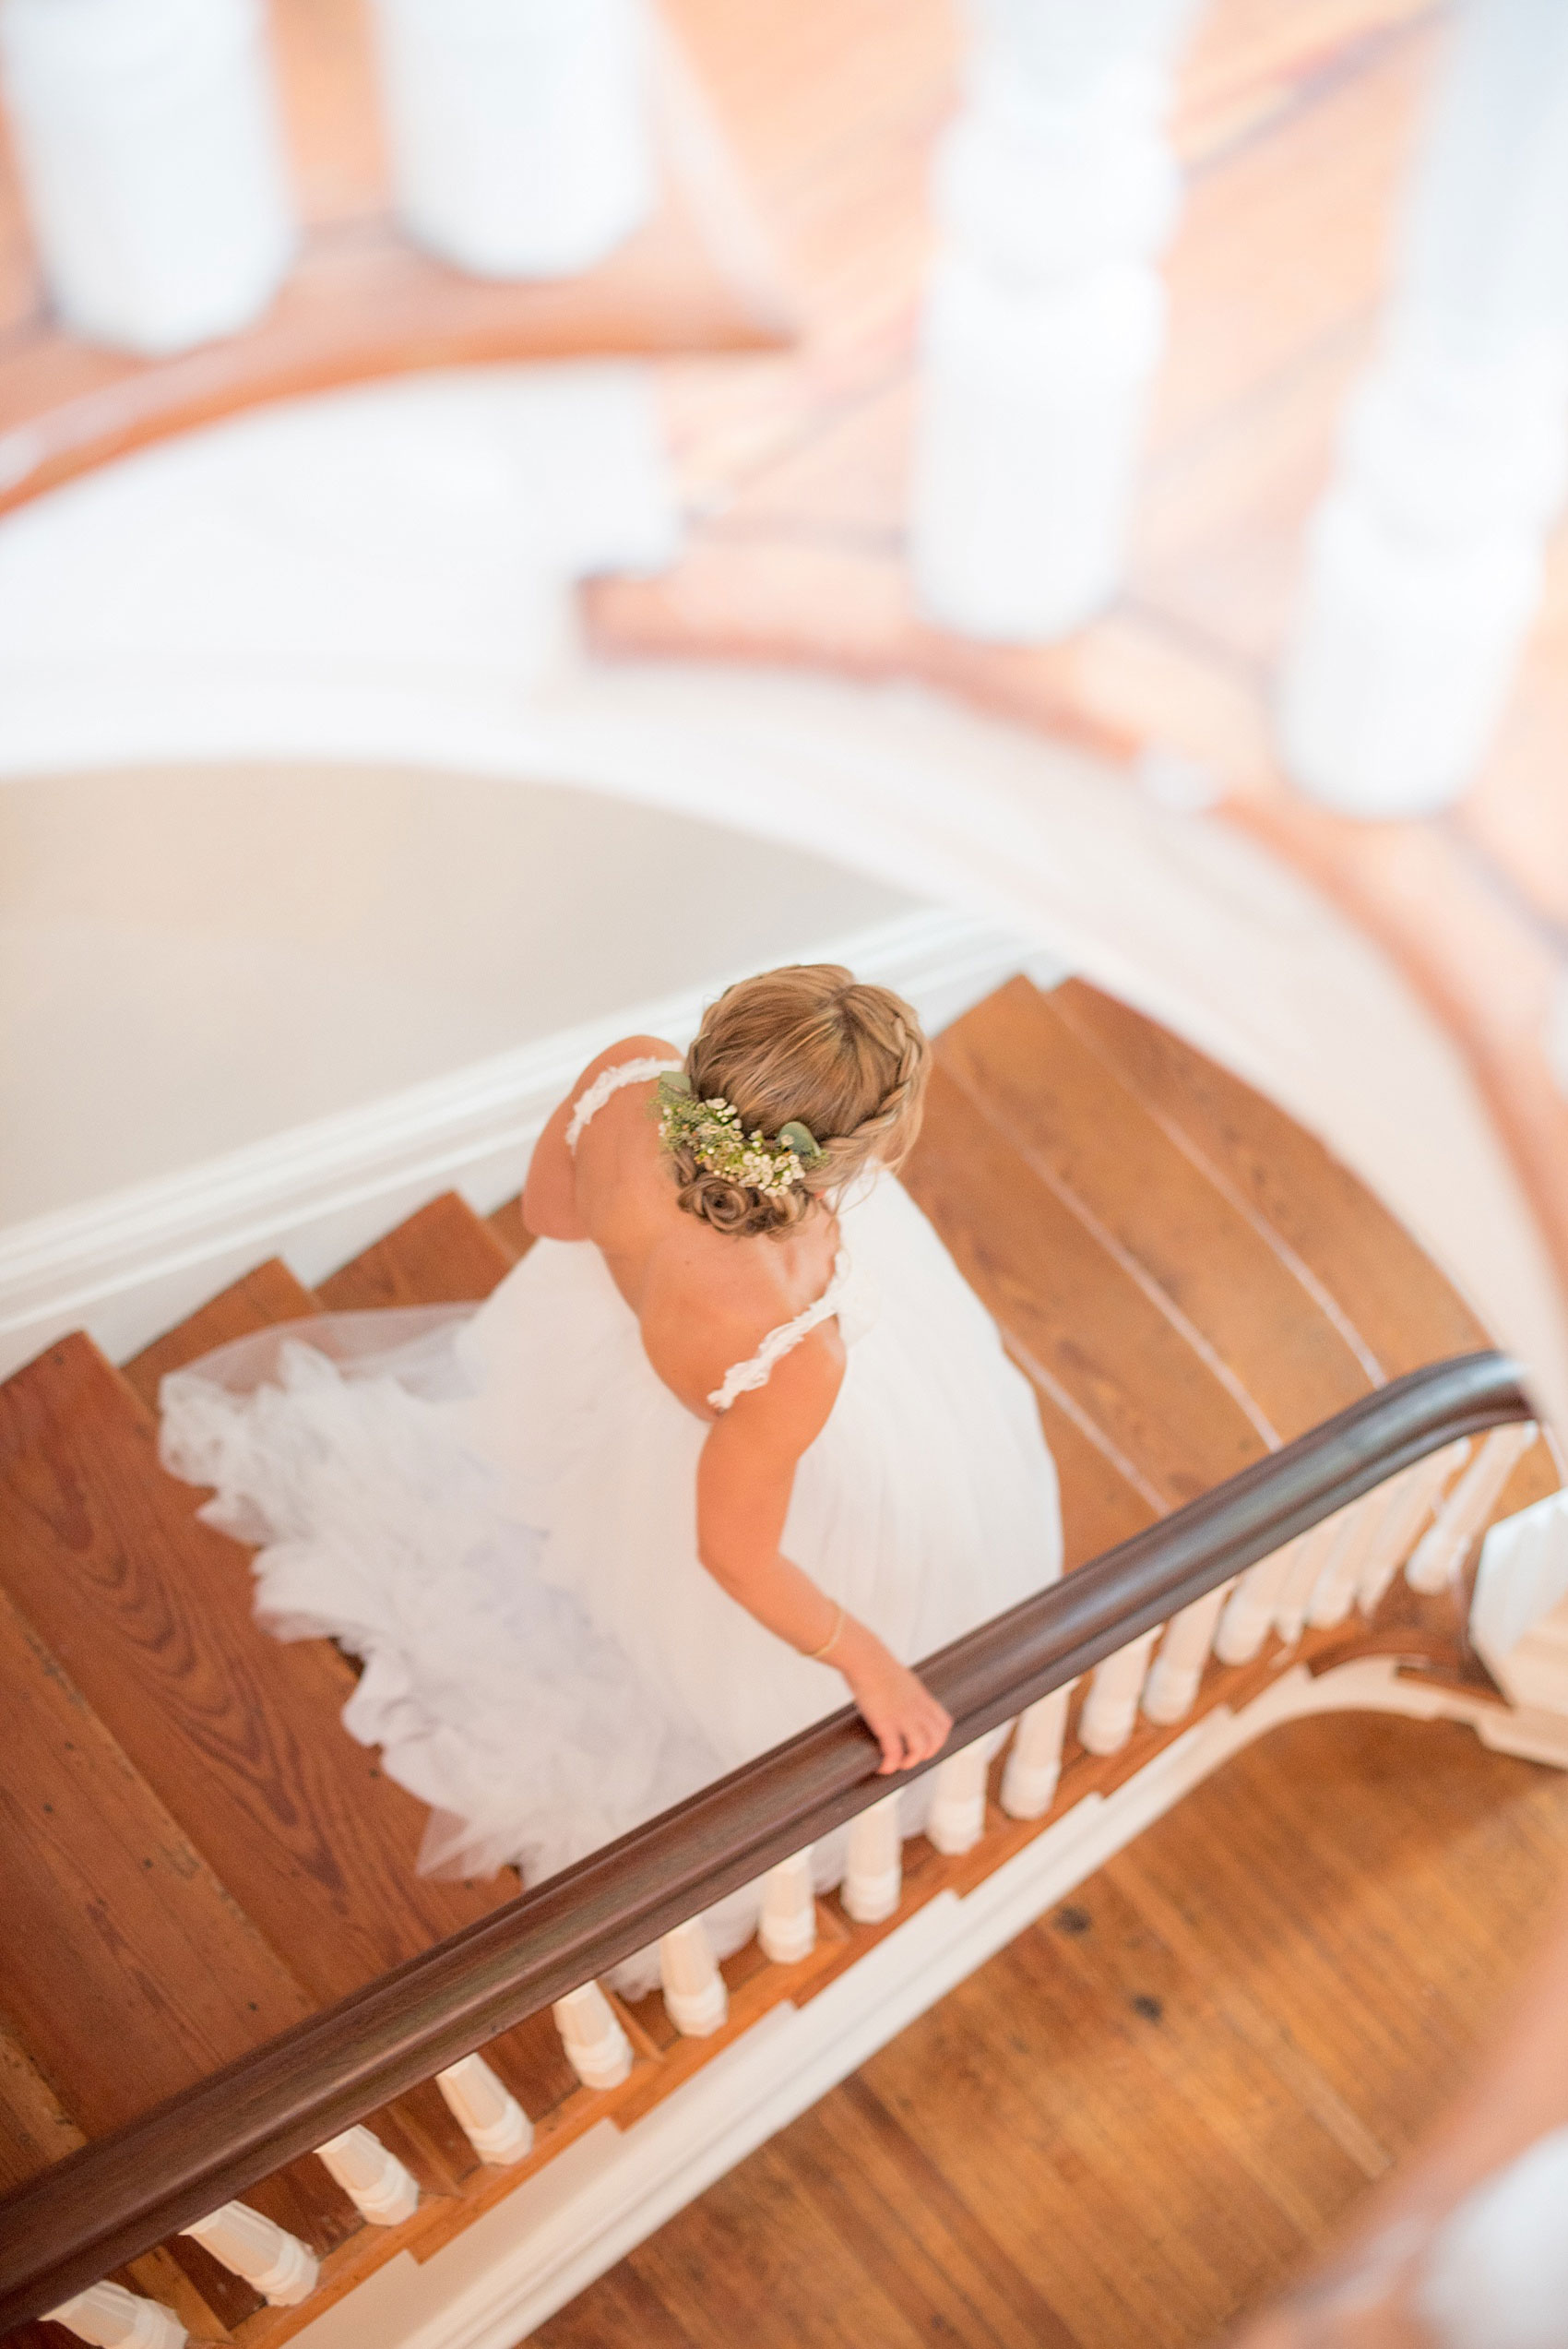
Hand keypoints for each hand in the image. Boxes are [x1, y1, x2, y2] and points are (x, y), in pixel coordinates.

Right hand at [839, 1631, 951, 1774]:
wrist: (863, 1657)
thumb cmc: (873, 1662)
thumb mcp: (898, 1676)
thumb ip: (902, 1689)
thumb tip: (893, 1694)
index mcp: (921, 1696)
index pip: (944, 1723)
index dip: (939, 1738)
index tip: (927, 1743)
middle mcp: (917, 1708)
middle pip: (937, 1739)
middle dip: (928, 1753)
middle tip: (912, 1757)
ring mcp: (903, 1716)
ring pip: (920, 1749)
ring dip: (910, 1762)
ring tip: (898, 1764)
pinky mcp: (885, 1723)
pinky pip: (894, 1752)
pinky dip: (890, 1765)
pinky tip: (882, 1767)